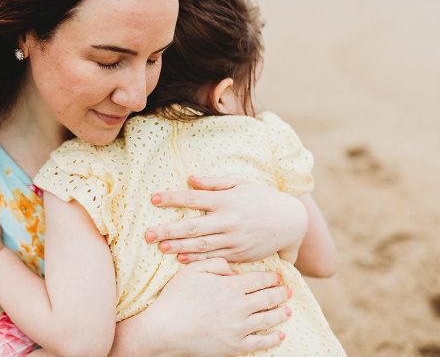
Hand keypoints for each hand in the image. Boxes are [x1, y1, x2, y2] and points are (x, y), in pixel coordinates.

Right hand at [143, 258, 290, 355]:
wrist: (166, 328)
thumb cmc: (176, 297)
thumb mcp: (193, 270)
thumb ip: (216, 264)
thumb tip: (235, 271)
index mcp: (231, 286)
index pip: (259, 280)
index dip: (272, 278)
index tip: (278, 277)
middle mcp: (240, 307)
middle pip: (268, 298)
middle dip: (281, 293)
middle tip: (288, 291)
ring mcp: (239, 328)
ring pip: (268, 319)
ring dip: (281, 313)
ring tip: (288, 309)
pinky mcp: (235, 346)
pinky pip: (260, 343)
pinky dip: (273, 338)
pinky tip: (280, 335)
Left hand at [145, 176, 307, 263]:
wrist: (291, 222)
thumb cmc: (263, 198)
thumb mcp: (241, 183)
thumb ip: (215, 183)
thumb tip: (190, 179)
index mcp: (227, 201)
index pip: (193, 198)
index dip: (172, 198)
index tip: (153, 199)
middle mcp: (229, 221)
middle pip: (193, 227)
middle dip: (168, 230)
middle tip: (147, 234)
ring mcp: (234, 240)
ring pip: (201, 245)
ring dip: (178, 246)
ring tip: (160, 247)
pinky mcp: (239, 254)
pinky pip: (214, 258)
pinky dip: (197, 259)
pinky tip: (180, 259)